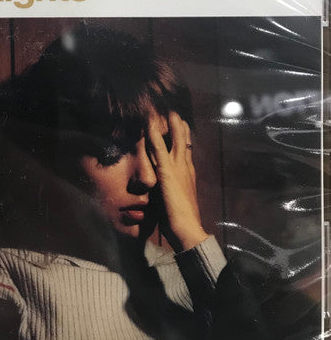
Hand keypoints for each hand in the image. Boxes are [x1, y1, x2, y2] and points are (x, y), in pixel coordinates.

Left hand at [147, 112, 207, 251]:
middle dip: (179, 126)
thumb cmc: (180, 220)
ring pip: (174, 140)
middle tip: (176, 113)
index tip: (181, 126)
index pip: (186, 151)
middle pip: (183, 141)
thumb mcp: (174, 200)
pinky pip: (159, 148)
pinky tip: (150, 123)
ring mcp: (177, 168)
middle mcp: (185, 167)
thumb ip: (169, 190)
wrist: (187, 229)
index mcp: (188, 174)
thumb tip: (162, 187)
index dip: (183, 138)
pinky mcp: (167, 172)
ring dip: (170, 124)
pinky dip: (154, 135)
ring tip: (168, 110)